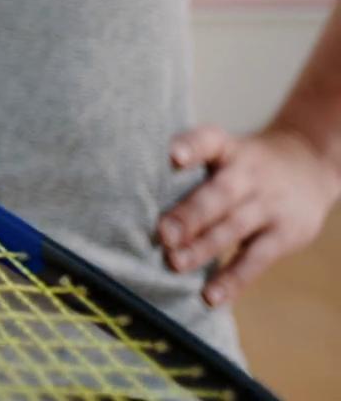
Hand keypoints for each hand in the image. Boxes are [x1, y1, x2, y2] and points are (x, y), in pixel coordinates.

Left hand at [157, 123, 340, 305]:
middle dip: (190, 214)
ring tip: (175, 263)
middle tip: (163, 234)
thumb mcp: (225, 154)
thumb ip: (190, 171)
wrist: (309, 166)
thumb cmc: (243, 166)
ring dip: (204, 247)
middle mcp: (249, 173)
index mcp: (228, 149)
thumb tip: (128, 201)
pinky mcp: (286, 234)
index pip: (210, 140)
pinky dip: (232, 279)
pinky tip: (210, 296)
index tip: (172, 155)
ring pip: (234, 226)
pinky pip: (256, 259)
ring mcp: (269, 204)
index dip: (192, 146)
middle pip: (219, 193)